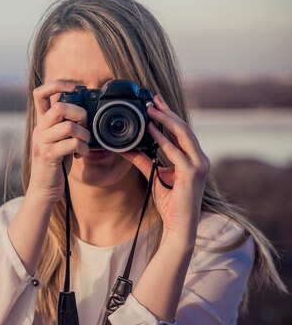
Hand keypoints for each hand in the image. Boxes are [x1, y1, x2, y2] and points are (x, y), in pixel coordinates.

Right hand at [28, 80, 90, 202]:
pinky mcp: (49, 155)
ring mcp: (42, 142)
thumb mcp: (58, 139)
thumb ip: (65, 124)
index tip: (74, 88)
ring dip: (84, 135)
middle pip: (60, 108)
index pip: (40, 93)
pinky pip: (72, 143)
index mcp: (41, 122)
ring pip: (69, 127)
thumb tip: (83, 109)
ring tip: (84, 143)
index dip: (57, 85)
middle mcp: (39, 129)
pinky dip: (83, 148)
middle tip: (84, 125)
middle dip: (79, 113)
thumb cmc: (56, 163)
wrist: (43, 189)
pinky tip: (81, 154)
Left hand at [120, 94, 209, 238]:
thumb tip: (125, 148)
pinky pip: (176, 152)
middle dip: (168, 111)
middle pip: (184, 128)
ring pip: (183, 135)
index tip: (156, 103)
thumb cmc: (170, 203)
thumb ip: (142, 160)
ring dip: (165, 120)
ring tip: (150, 109)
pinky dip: (163, 139)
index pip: (182, 131)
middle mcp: (200, 159)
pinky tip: (151, 130)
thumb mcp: (154, 175)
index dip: (169, 115)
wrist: (179, 225)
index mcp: (194, 158)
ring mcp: (199, 166)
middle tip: (153, 98)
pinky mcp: (192, 173)